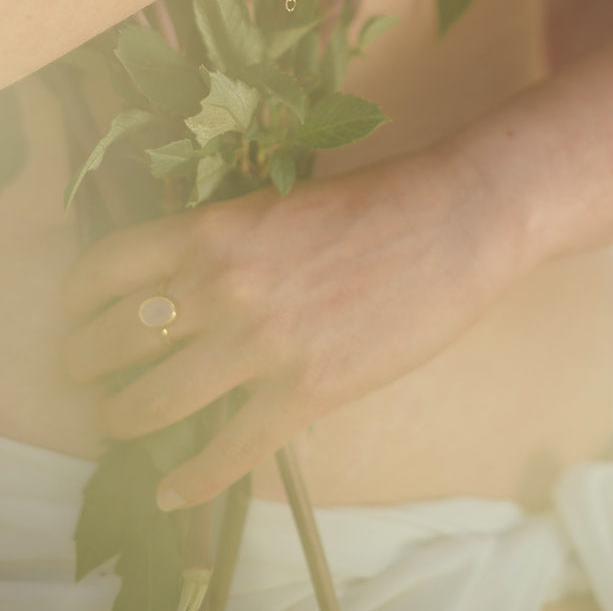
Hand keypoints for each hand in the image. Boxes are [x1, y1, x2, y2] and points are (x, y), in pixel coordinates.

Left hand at [61, 146, 513, 509]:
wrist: (456, 220)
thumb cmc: (381, 200)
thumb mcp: (281, 203)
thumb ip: (229, 240)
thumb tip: (186, 279)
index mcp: (215, 228)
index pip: (109, 267)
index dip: (80, 299)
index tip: (80, 314)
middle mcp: (221, 286)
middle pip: (113, 340)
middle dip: (90, 365)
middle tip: (93, 375)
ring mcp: (260, 343)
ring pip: (152, 403)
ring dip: (125, 419)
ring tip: (124, 422)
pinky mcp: (305, 391)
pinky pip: (227, 452)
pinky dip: (192, 480)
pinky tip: (174, 490)